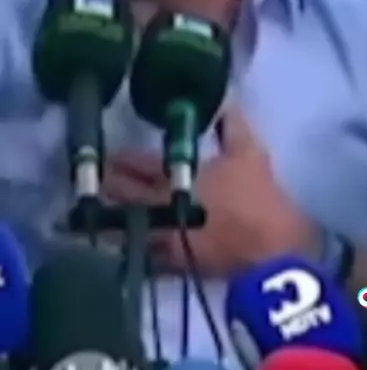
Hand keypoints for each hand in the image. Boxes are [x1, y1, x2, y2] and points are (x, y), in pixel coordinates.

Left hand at [103, 105, 316, 275]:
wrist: (270, 252)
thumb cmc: (258, 199)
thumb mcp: (250, 154)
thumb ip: (233, 127)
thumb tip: (224, 103)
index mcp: (177, 177)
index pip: (140, 164)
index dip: (122, 159)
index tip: (107, 155)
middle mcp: (161, 207)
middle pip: (124, 195)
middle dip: (108, 186)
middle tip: (94, 181)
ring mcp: (162, 239)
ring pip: (125, 229)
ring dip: (109, 220)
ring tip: (93, 216)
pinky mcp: (172, 266)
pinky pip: (141, 258)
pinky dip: (128, 252)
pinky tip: (120, 249)